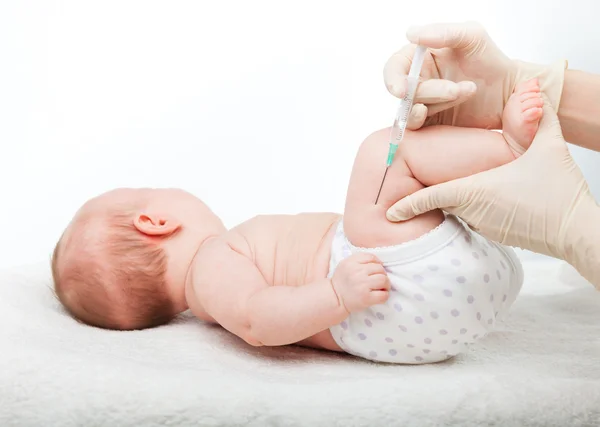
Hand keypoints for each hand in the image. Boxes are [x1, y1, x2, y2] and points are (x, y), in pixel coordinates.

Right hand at [331, 253, 389, 312]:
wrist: (335, 298)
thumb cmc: (342, 280)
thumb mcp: (345, 264)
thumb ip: (359, 259)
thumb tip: (379, 262)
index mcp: (351, 262)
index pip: (372, 257)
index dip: (377, 263)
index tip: (375, 270)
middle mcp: (357, 272)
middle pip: (380, 269)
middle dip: (382, 274)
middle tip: (378, 280)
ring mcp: (362, 285)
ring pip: (384, 280)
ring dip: (386, 284)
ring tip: (381, 287)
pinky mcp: (366, 298)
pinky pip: (383, 295)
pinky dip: (385, 295)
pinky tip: (380, 295)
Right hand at [383, 21, 566, 129]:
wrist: (508, 91)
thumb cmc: (490, 60)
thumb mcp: (472, 36)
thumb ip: (444, 32)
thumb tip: (411, 33)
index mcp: (420, 57)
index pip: (395, 68)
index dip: (393, 79)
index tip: (402, 90)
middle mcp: (418, 80)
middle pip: (405, 91)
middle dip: (429, 91)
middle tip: (456, 89)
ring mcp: (423, 102)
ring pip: (413, 108)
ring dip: (439, 101)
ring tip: (468, 91)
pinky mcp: (430, 122)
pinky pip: (417, 125)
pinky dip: (424, 121)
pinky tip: (443, 111)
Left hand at [386, 98, 596, 271]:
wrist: (577, 232)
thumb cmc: (559, 194)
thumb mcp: (548, 148)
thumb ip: (536, 117)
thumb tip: (532, 90)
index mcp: (475, 192)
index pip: (430, 198)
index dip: (407, 205)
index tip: (388, 212)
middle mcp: (474, 212)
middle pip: (442, 201)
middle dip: (425, 196)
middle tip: (408, 190)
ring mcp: (485, 225)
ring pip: (458, 209)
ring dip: (452, 199)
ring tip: (449, 183)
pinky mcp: (499, 233)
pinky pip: (476, 217)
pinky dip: (471, 206)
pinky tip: (485, 195)